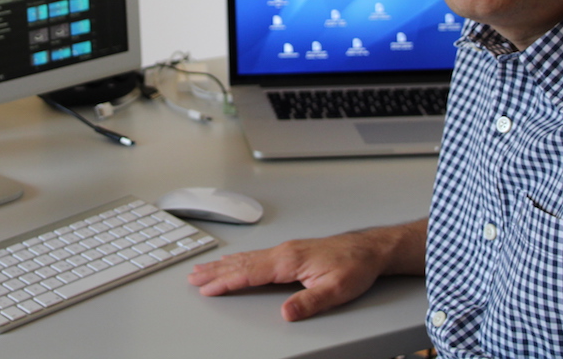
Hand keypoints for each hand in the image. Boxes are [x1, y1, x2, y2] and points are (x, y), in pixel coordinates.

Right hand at [187, 219, 426, 321]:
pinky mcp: (291, 252)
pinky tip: (234, 262)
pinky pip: (256, 256)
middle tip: (193, 278)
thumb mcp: (337, 290)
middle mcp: (284, 253)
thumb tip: (286, 313)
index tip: (207, 288)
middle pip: (241, 263)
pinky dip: (238, 260)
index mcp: (289, 261)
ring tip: (204, 269)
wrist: (369, 249)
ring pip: (247, 258)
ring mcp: (286, 250)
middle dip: (215, 272)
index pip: (250, 273)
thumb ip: (310, 302)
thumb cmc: (355, 266)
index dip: (226, 282)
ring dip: (223, 265)